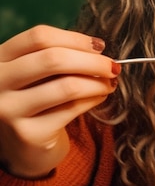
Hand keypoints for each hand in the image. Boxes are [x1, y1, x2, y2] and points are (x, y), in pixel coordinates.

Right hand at [0, 25, 119, 177]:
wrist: (21, 148)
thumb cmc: (35, 101)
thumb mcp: (36, 74)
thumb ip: (57, 57)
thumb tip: (97, 49)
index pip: (39, 37)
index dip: (74, 39)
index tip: (99, 46)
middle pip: (53, 59)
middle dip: (92, 61)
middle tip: (113, 66)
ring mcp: (9, 109)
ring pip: (67, 86)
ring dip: (98, 83)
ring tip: (110, 83)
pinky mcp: (29, 133)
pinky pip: (72, 109)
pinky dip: (94, 99)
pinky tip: (100, 97)